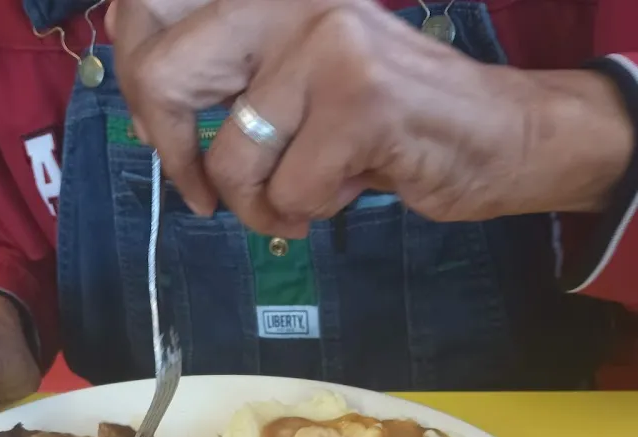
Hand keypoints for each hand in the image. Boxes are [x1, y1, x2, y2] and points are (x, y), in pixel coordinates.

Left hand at [114, 0, 634, 233]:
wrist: (500, 133)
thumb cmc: (394, 116)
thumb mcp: (299, 75)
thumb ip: (231, 74)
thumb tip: (149, 104)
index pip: (150, 7)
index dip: (138, 84)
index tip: (162, 134)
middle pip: (165, 74)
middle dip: (174, 154)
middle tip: (204, 194)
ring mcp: (327, 46)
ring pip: (233, 157)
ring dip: (258, 206)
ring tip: (298, 203)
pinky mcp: (360, 102)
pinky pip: (290, 192)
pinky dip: (306, 214)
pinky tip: (342, 193)